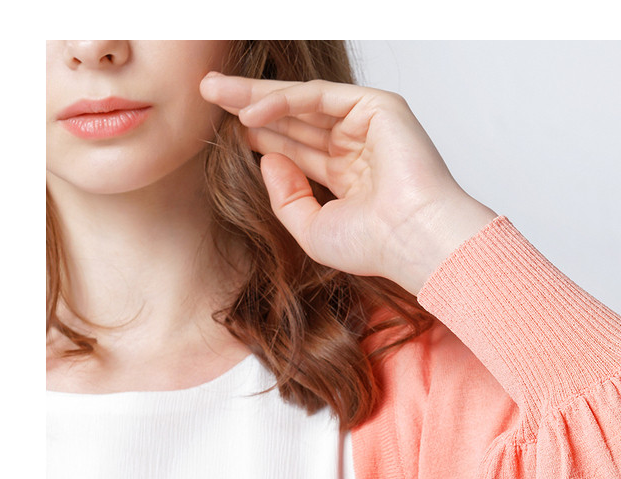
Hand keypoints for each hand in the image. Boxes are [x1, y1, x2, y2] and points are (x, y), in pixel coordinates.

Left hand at [200, 74, 496, 294]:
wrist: (411, 240)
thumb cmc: (373, 245)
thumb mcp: (312, 228)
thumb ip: (286, 197)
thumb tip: (266, 158)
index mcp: (348, 176)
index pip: (297, 146)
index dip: (262, 134)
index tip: (227, 130)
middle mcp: (357, 146)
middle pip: (295, 118)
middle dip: (250, 104)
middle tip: (209, 92)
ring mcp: (367, 124)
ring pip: (303, 101)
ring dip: (257, 95)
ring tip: (215, 91)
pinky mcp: (376, 106)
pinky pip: (318, 97)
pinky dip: (281, 102)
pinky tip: (249, 112)